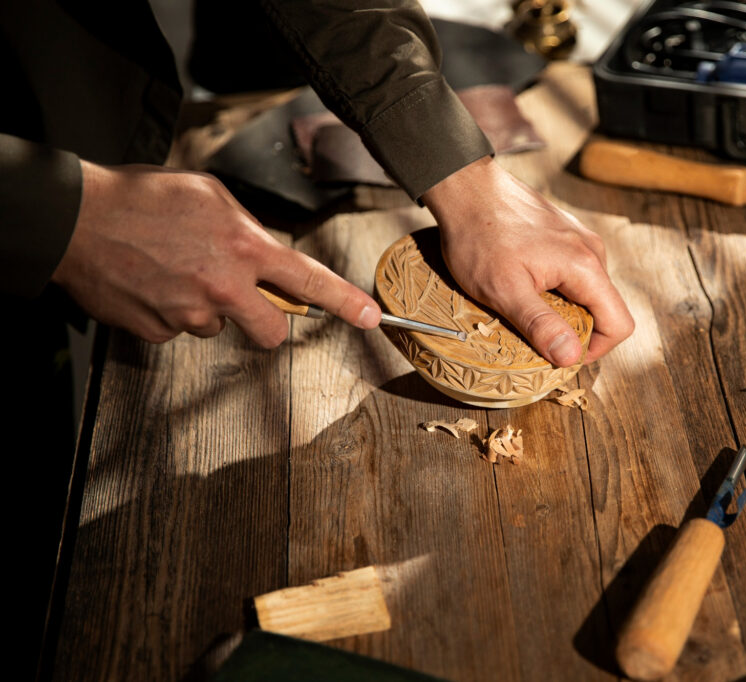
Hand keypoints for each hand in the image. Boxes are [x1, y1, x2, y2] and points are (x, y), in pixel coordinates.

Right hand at [52, 161, 380, 346]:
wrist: (76, 219)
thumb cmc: (143, 197)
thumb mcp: (210, 195)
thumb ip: (247, 227)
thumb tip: (264, 252)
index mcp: (244, 248)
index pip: (309, 282)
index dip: (345, 303)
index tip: (371, 318)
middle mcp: (223, 288)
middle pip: (270, 331)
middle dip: (265, 322)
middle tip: (242, 299)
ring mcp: (190, 314)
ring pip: (218, 326)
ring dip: (207, 308)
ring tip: (175, 271)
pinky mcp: (158, 331)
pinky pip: (179, 329)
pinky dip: (171, 312)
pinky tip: (152, 283)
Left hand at [422, 156, 633, 365]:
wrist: (465, 187)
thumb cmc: (479, 236)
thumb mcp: (504, 290)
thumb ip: (541, 325)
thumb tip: (570, 357)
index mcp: (586, 267)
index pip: (620, 324)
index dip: (595, 350)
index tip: (558, 355)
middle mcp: (592, 251)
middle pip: (604, 310)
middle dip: (574, 330)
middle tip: (532, 332)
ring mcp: (580, 240)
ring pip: (586, 292)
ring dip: (561, 309)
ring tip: (522, 304)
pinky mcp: (565, 234)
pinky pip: (572, 274)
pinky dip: (553, 289)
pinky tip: (521, 283)